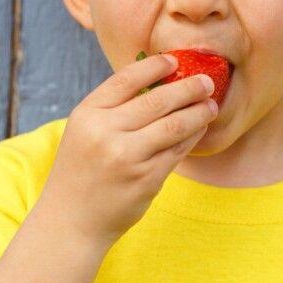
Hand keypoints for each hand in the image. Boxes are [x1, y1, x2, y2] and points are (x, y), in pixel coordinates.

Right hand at [37, 53, 217, 248]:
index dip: (154, 66)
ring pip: (175, 125)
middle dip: (189, 88)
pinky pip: (178, 150)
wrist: (71, 222)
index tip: (175, 60)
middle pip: (158, 100)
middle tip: (207, 82)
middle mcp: (105, 133)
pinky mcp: (146, 178)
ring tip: (212, 105)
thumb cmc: (83, 169)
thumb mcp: (86, 131)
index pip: (126, 79)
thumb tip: (163, 79)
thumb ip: (116, 107)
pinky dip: (194, 136)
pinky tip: (201, 128)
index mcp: (88, 114)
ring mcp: (127, 157)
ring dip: (199, 112)